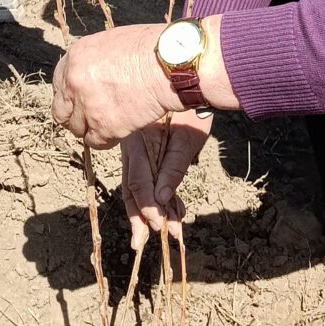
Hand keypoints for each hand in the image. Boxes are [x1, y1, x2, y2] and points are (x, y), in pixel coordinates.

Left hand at [52, 23, 178, 149]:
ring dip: (94, 128)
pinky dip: (109, 139)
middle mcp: (74, 81)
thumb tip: (90, 75)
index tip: (83, 102)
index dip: (72, 97)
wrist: (170, 63)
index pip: (59, 87)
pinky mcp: (103, 126)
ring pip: (78, 130)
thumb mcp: (111, 44)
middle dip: (77, 117)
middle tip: (96, 117)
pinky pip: (95, 143)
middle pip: (62, 112)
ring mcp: (86, 105)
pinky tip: (123, 128)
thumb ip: (93, 62)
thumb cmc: (150, 49)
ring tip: (116, 120)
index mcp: (74, 57)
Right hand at [120, 115, 210, 246]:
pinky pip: (149, 178)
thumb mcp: (187, 138)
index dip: (147, 208)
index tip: (157, 226)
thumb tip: (160, 199)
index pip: (138, 184)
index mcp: (138, 144)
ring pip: (139, 187)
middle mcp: (133, 149)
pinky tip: (176, 211)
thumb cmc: (192, 109)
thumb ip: (173, 168)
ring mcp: (138, 150)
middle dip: (139, 218)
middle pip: (132, 190)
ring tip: (171, 231)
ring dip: (154, 210)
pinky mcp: (147, 152)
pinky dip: (162, 196)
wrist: (192, 81)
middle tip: (141, 243)